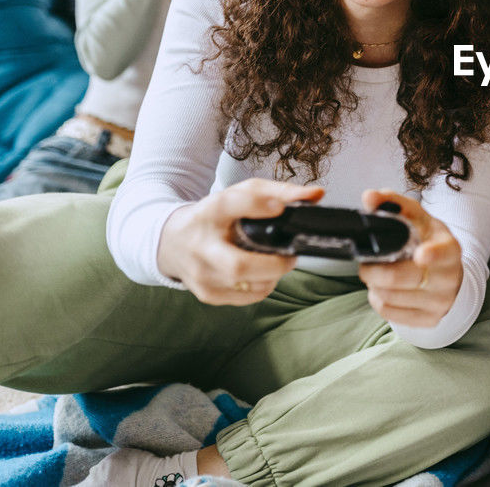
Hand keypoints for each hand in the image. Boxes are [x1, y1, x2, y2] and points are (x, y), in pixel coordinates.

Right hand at [157, 178, 312, 303]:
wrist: (172, 242)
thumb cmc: (215, 216)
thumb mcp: (242, 195)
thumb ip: (280, 192)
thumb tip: (317, 194)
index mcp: (209, 212)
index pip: (230, 205)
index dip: (256, 206)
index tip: (279, 209)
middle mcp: (200, 245)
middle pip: (239, 265)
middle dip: (274, 265)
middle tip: (291, 256)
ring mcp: (201, 274)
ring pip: (248, 285)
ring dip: (272, 275)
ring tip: (275, 261)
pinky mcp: (207, 294)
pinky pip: (247, 297)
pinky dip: (263, 286)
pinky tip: (261, 274)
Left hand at [356, 190, 462, 327]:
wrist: (448, 274)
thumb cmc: (428, 241)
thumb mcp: (417, 219)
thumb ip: (392, 203)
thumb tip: (369, 197)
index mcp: (449, 248)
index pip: (442, 253)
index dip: (432, 255)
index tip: (421, 255)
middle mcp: (448, 277)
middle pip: (400, 278)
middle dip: (373, 270)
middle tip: (366, 263)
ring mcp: (440, 302)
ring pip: (390, 297)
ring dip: (374, 285)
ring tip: (377, 274)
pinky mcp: (429, 320)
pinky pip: (389, 313)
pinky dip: (378, 300)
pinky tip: (383, 289)